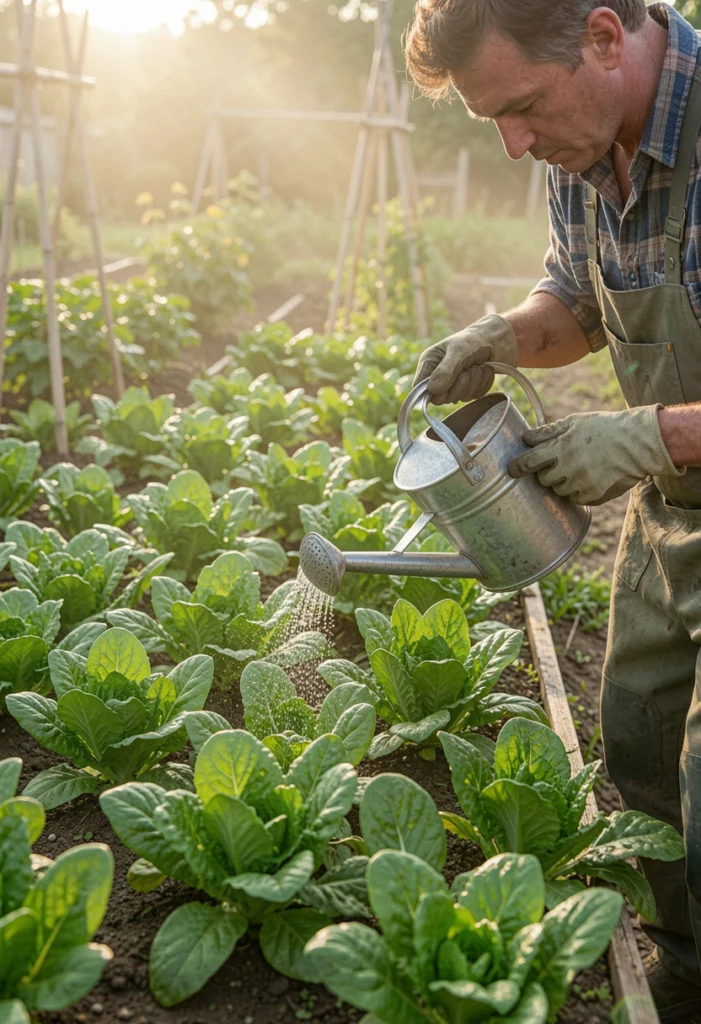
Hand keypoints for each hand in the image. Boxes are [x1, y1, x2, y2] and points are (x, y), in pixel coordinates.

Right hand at [413, 314, 518, 404]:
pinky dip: (482, 383)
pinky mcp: (468, 390)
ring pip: (460, 398)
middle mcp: (438, 376)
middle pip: (442, 398)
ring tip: (477, 365)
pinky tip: (483, 370)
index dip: (433, 391)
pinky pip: (474, 396)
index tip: (448, 382)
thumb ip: (446, 370)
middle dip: (460, 384)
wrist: (496, 340)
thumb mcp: (459, 351)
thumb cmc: (473, 340)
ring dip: (474, 382)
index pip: (420, 389)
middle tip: (468, 367)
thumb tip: (432, 390)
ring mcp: (453, 386)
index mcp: (429, 364)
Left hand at [509, 406, 682, 505]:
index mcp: (562, 447)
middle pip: (543, 479)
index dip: (518, 466)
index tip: (511, 469)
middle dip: (546, 473)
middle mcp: (569, 468)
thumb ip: (548, 432)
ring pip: (559, 491)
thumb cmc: (605, 428)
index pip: (529, 461)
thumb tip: (526, 438)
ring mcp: (581, 484)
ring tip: (578, 468)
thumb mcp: (576, 422)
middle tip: (559, 463)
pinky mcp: (594, 496)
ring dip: (563, 483)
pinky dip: (578, 491)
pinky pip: (576, 499)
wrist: (638, 443)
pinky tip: (589, 478)